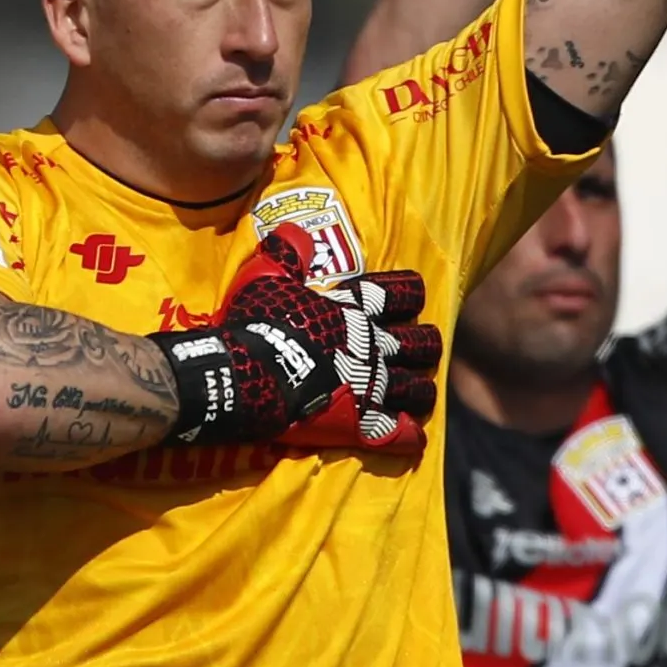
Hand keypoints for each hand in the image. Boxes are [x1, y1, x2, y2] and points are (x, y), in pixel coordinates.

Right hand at [148, 225, 441, 452]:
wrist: (242, 376)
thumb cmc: (255, 325)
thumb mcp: (266, 277)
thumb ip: (287, 254)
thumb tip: (295, 230)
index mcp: (355, 310)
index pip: (400, 294)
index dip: (410, 295)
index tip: (414, 299)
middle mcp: (373, 346)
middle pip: (421, 343)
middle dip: (424, 345)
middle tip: (420, 349)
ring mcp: (372, 387)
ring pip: (419, 389)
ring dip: (421, 390)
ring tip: (421, 393)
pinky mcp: (362, 425)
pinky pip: (402, 434)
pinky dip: (410, 436)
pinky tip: (413, 437)